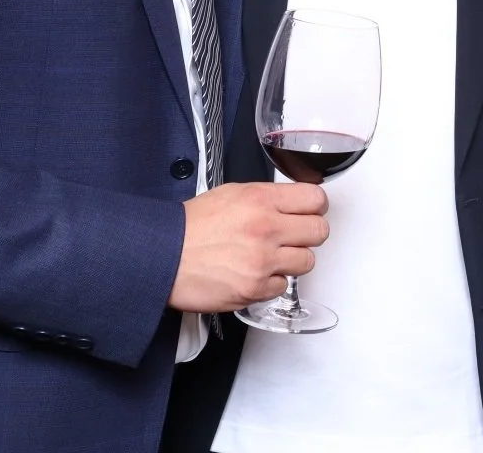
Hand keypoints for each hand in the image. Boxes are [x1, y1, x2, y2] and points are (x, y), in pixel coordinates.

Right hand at [167, 182, 329, 313]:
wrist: (163, 256)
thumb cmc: (190, 226)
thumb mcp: (231, 194)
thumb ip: (266, 198)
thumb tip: (291, 203)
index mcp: (261, 200)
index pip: (316, 199)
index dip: (315, 207)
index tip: (310, 211)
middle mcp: (266, 228)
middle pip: (320, 231)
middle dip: (309, 233)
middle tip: (295, 236)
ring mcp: (263, 261)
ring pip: (307, 261)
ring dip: (293, 260)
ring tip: (271, 256)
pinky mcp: (255, 289)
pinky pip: (283, 286)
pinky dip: (271, 282)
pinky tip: (255, 273)